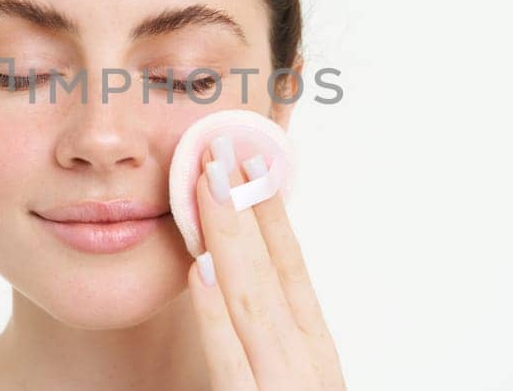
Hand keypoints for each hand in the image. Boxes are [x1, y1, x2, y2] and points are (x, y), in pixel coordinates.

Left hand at [187, 135, 345, 389]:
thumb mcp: (290, 378)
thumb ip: (269, 339)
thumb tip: (236, 274)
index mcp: (313, 351)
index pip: (290, 266)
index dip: (271, 210)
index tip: (253, 159)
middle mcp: (304, 363)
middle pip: (271, 270)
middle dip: (245, 204)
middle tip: (219, 146)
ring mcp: (281, 385)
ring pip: (253, 300)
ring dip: (230, 236)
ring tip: (208, 184)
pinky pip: (229, 359)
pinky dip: (215, 312)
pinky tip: (198, 269)